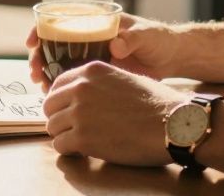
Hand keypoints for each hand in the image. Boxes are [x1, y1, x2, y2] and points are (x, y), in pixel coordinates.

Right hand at [27, 14, 179, 90]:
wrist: (171, 59)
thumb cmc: (158, 39)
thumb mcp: (146, 34)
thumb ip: (132, 38)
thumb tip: (116, 45)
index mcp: (96, 20)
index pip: (60, 18)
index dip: (40, 28)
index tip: (32, 41)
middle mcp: (88, 36)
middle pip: (53, 42)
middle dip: (38, 55)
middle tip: (35, 71)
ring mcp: (90, 55)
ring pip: (59, 61)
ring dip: (45, 71)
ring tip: (40, 84)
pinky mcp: (95, 74)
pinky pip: (72, 78)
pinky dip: (60, 85)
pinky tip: (53, 94)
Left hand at [43, 61, 186, 165]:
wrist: (172, 124)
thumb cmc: (156, 103)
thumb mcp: (124, 78)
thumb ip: (99, 83)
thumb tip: (84, 94)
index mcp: (90, 71)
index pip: (57, 84)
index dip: (61, 100)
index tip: (68, 110)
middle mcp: (80, 88)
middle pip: (50, 106)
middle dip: (60, 118)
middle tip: (74, 128)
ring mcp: (79, 113)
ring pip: (52, 126)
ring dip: (65, 135)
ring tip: (82, 141)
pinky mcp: (83, 138)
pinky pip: (60, 146)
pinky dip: (70, 151)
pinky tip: (85, 151)